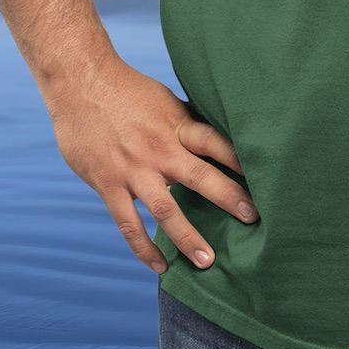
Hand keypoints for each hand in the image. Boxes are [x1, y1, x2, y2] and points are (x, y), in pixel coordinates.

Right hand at [46, 56, 255, 274]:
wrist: (79, 82)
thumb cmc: (126, 90)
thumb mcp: (166, 100)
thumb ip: (188, 124)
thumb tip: (220, 138)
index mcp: (177, 125)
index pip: (217, 144)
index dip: (243, 160)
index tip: (268, 179)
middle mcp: (159, 149)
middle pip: (201, 177)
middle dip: (229, 200)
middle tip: (254, 220)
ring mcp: (133, 170)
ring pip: (166, 210)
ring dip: (188, 238)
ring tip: (207, 262)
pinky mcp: (108, 184)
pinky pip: (128, 224)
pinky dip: (144, 248)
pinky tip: (160, 265)